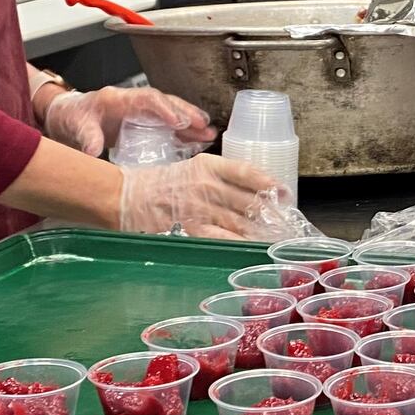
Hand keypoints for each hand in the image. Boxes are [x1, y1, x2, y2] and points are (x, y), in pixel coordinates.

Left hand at [43, 86, 215, 157]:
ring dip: (190, 124)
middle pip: (165, 103)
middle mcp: (132, 103)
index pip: (147, 98)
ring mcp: (138, 113)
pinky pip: (166, 127)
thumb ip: (86, 136)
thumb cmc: (72, 116)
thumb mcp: (75, 125)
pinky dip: (182, 134)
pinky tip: (196, 142)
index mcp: (117, 98)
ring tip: (208, 134)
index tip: (178, 121)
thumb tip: (93, 150)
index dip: (164, 108)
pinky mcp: (141, 125)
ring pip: (169, 115)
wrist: (65, 117)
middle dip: (186, 113)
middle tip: (204, 125)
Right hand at [119, 154, 284, 238]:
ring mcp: (200, 209)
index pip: (248, 172)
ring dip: (262, 232)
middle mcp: (207, 185)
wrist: (125, 196)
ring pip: (241, 222)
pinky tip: (252, 248)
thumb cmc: (158, 183)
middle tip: (288, 223)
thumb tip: (250, 193)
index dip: (270, 184)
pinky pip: (223, 238)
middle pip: (249, 201)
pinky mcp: (191, 229)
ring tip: (278, 239)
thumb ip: (219, 178)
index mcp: (208, 165)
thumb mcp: (191, 169)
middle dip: (272, 214)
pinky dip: (239, 244)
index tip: (285, 192)